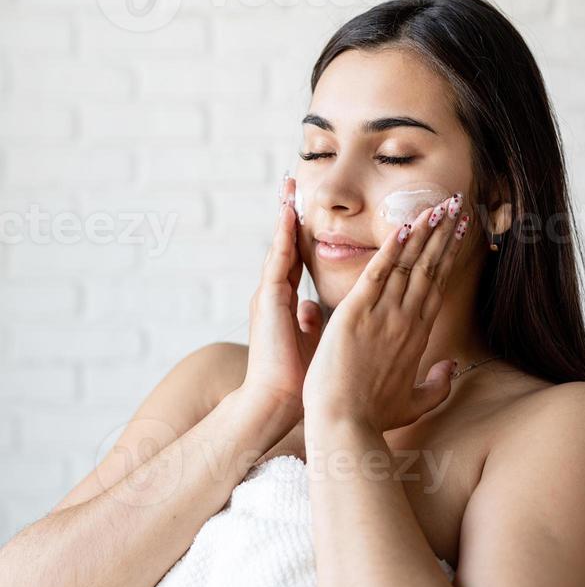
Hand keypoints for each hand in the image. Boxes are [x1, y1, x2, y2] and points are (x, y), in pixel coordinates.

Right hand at [241, 174, 323, 431]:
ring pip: (280, 246)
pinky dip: (283, 235)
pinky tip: (290, 213)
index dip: (300, 233)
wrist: (278, 404)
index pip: (296, 259)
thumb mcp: (310, 344)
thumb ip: (309, 324)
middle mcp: (275, 295)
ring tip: (290, 186)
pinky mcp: (269, 301)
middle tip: (294, 182)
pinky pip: (278, 260)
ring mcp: (269, 296)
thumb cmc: (299, 382)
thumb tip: (312, 311)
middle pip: (285, 245)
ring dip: (285, 215)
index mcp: (286, 304)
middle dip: (289, 214)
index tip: (304, 208)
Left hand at [302, 195, 469, 433]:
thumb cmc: (373, 418)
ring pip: (408, 265)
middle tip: (457, 206)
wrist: (344, 425)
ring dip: (423, 232)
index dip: (448, 256)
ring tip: (438, 206)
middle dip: (444, 234)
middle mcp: (406, 320)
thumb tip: (452, 369)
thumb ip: (437, 385)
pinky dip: (390, 249)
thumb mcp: (413, 404)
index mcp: (417, 336)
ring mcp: (383, 315)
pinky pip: (377, 273)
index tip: (460, 233)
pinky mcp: (356, 313)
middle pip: (429, 268)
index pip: (436, 286)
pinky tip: (404, 226)